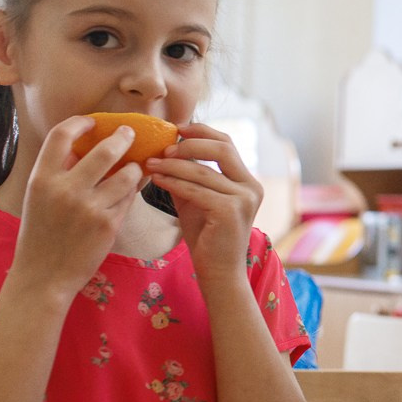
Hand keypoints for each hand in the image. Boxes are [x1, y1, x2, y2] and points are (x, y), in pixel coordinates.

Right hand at [12, 115, 145, 297]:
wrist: (43, 276)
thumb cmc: (41, 235)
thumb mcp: (38, 198)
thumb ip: (58, 172)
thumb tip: (84, 146)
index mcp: (42, 179)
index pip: (61, 135)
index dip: (80, 122)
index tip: (93, 122)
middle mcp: (65, 189)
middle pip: (105, 149)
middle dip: (123, 137)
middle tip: (130, 134)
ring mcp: (89, 207)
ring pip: (126, 174)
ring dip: (133, 168)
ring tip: (133, 169)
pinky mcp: (108, 223)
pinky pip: (129, 198)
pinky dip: (132, 191)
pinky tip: (131, 190)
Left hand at [145, 122, 263, 281]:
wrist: (218, 272)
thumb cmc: (207, 237)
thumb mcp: (197, 199)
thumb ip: (188, 176)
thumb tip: (165, 150)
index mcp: (247, 181)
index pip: (227, 143)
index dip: (202, 131)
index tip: (176, 128)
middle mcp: (251, 186)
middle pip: (222, 148)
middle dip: (189, 143)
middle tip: (163, 147)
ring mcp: (244, 199)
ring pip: (203, 170)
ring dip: (172, 164)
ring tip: (150, 163)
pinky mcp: (230, 211)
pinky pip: (196, 189)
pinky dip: (173, 181)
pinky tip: (156, 178)